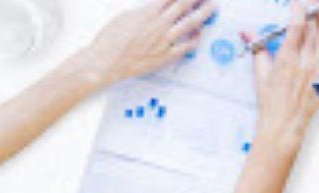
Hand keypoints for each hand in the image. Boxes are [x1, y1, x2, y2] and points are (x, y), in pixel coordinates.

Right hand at [77, 0, 214, 85]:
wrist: (106, 61)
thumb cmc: (110, 39)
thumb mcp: (126, 16)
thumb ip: (144, 10)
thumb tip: (154, 6)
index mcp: (148, 12)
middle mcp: (159, 24)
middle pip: (184, 5)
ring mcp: (165, 40)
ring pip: (190, 23)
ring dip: (203, 13)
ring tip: (212, 7)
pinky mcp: (167, 55)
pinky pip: (187, 45)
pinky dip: (195, 38)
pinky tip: (199, 33)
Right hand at [247, 0, 318, 149]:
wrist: (285, 124)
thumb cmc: (272, 102)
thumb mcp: (260, 73)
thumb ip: (257, 49)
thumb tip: (247, 33)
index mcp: (287, 58)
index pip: (296, 27)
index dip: (299, 10)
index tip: (299, 2)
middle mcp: (305, 62)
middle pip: (312, 29)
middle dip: (313, 11)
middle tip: (314, 1)